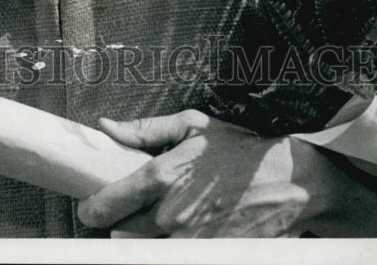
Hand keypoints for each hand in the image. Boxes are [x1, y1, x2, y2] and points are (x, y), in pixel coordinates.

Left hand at [77, 111, 376, 237]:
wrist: (287, 182)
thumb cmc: (236, 149)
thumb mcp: (191, 125)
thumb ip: (144, 129)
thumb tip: (105, 127)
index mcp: (163, 177)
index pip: (108, 205)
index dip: (90, 211)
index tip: (89, 209)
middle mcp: (171, 215)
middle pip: (120, 236)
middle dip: (111, 229)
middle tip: (114, 219)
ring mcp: (190, 241)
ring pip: (143, 253)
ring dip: (134, 243)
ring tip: (139, 229)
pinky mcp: (209, 256)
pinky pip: (172, 260)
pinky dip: (162, 251)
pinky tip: (166, 239)